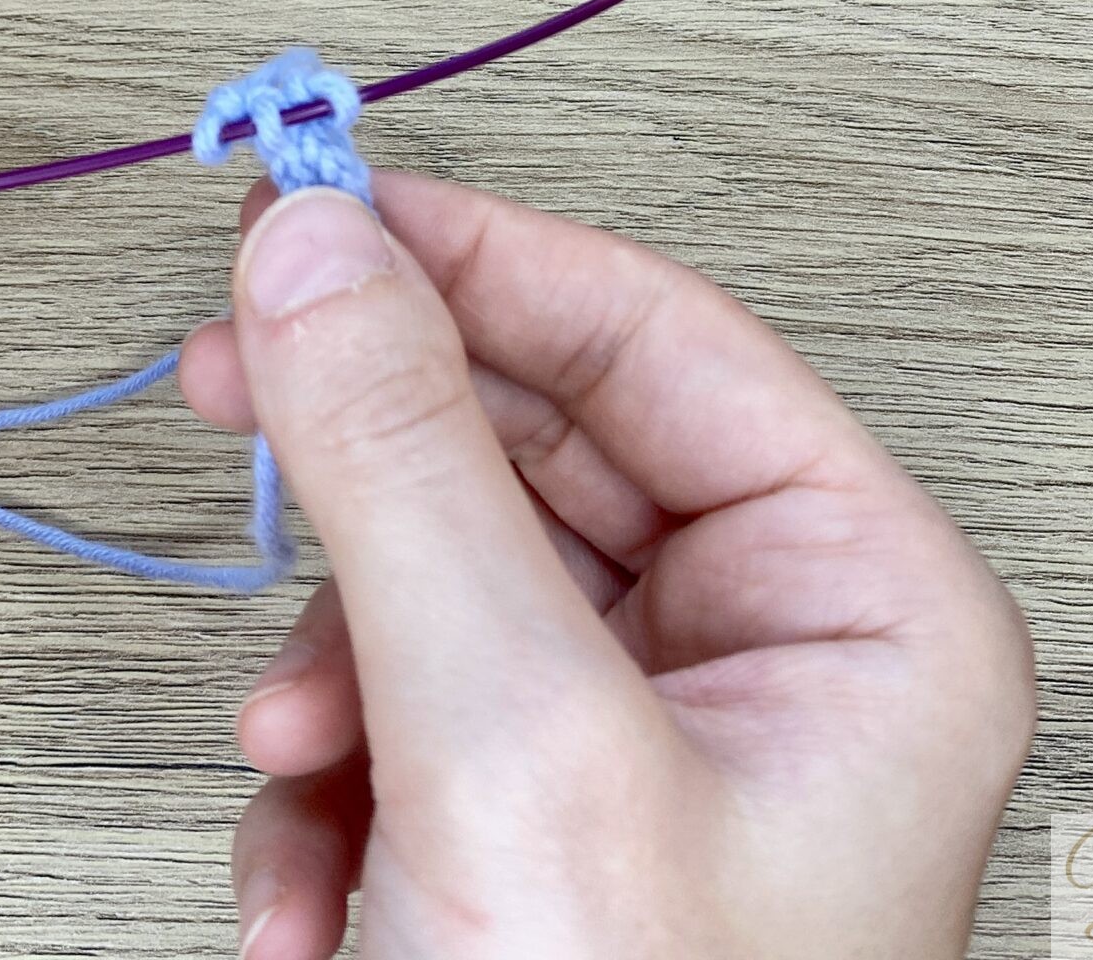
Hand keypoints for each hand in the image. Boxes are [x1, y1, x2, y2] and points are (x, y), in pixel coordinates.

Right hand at [178, 176, 1034, 959]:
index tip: (312, 203)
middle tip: (225, 373)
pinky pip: (404, 703)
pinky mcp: (539, 830)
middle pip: (540, 446)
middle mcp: (774, 663)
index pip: (659, 338)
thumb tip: (318, 248)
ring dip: (334, 659)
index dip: (476, 254)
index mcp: (866, 614)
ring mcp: (651, 751)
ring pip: (446, 575)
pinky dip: (329, 780)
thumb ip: (404, 470)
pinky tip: (313, 888)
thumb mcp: (507, 747)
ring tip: (300, 764)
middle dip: (374, 466)